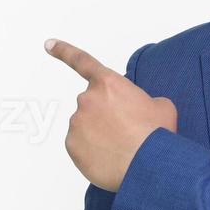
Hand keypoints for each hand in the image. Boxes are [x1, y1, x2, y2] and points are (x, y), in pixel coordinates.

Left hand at [45, 38, 177, 191]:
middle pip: (93, 105)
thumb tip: (138, 109)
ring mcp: (76, 122)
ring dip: (99, 134)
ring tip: (121, 147)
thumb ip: (143, 99)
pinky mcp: (71, 145)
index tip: (48, 44)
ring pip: (86, 126)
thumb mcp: (161, 105)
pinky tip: (109, 157)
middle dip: (105, 115)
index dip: (64, 51)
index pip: (82, 62)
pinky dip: (92, 151)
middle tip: (125, 131)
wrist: (148, 165)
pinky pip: (80, 145)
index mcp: (109, 83)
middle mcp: (87, 99)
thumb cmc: (157, 134)